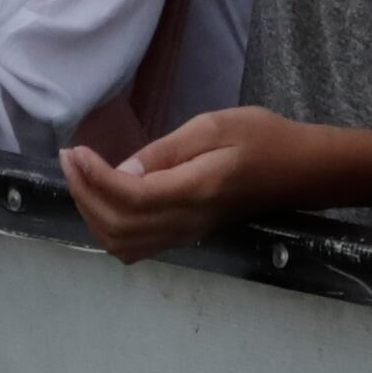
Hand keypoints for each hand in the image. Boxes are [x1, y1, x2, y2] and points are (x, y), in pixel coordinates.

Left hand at [61, 106, 317, 264]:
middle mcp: (187, 221)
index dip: (95, 179)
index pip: (130, 198)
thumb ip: (168, 151)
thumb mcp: (216, 126)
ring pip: (123, 244)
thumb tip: (123, 170)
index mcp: (195, 191)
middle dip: (85, 195)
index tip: (77, 151)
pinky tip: (106, 198)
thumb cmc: (263, 138)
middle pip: (118, 226)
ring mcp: (186, 234)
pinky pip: (137, 246)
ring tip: (83, 178)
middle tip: (72, 160)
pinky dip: (109, 227)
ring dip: (93, 213)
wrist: (299, 171)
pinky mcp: (185, 235)